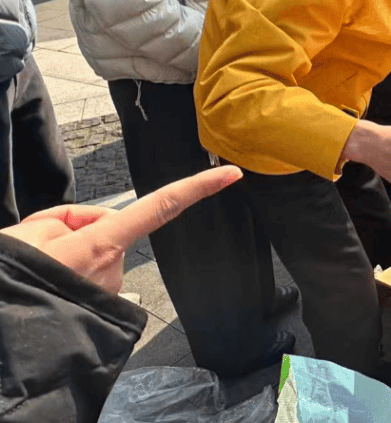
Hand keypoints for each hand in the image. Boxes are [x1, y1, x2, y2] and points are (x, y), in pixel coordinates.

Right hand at [0, 166, 242, 292]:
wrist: (3, 350)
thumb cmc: (13, 283)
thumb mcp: (28, 234)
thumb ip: (66, 220)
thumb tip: (86, 228)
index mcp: (100, 246)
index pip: (160, 207)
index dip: (198, 188)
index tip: (232, 175)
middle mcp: (112, 270)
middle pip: (108, 229)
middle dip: (79, 228)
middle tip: (39, 243)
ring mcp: (108, 293)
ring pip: (96, 254)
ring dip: (73, 254)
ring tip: (39, 269)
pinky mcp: (101, 309)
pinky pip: (92, 276)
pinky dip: (75, 274)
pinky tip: (53, 284)